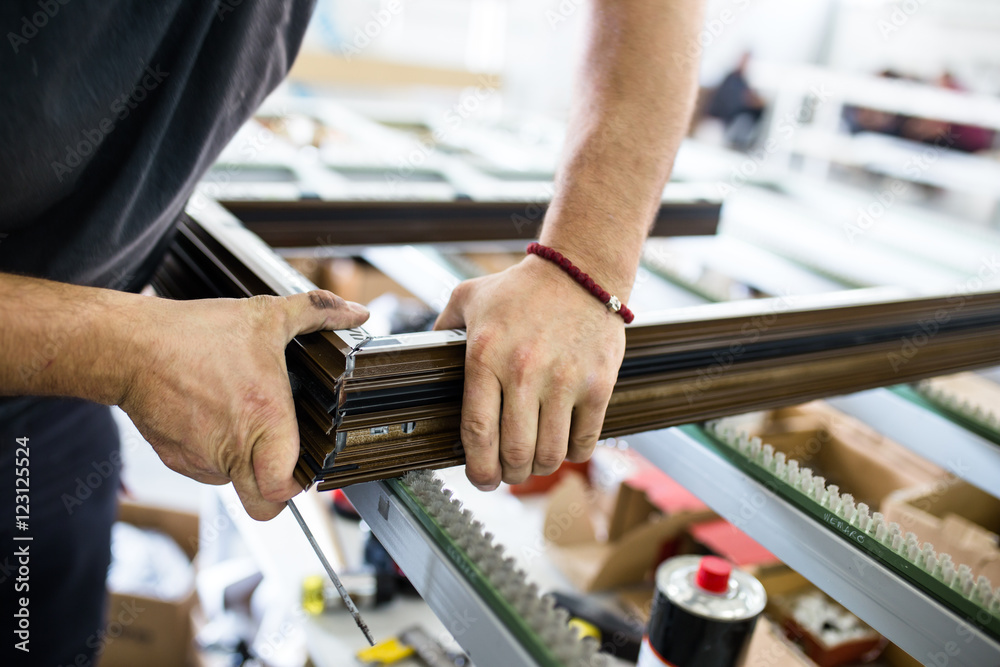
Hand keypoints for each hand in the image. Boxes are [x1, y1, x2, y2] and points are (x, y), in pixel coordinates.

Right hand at [119, 291, 368, 519]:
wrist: (131, 347)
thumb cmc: (196, 336)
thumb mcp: (267, 316)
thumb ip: (316, 313)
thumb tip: (354, 311)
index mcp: (264, 423)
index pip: (285, 490)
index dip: (299, 483)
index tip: (305, 462)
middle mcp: (233, 450)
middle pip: (263, 506)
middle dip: (276, 491)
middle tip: (282, 461)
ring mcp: (201, 460)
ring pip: (234, 485)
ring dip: (244, 465)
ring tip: (243, 423)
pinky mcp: (176, 460)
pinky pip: (206, 470)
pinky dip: (215, 454)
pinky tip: (214, 418)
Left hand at [434, 255, 625, 488]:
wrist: (581, 271)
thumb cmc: (522, 288)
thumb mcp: (469, 298)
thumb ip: (441, 329)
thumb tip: (418, 358)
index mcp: (486, 356)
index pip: (477, 432)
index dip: (478, 468)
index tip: (481, 478)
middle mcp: (524, 372)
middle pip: (514, 452)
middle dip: (508, 474)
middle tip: (507, 472)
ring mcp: (565, 380)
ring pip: (550, 454)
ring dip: (539, 467)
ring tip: (535, 460)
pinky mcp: (598, 384)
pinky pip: (584, 441)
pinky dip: (574, 452)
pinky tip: (565, 442)